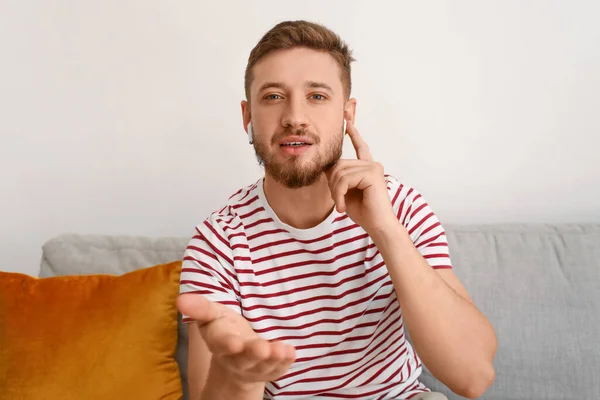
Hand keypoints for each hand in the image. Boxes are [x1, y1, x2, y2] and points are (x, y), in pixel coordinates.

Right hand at [176, 294, 295, 384]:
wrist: (236, 353)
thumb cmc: (224, 328)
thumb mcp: (211, 315)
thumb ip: (199, 308)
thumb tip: (180, 299)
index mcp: (220, 342)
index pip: (222, 344)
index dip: (228, 344)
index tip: (234, 343)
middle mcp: (236, 357)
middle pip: (244, 358)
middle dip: (253, 354)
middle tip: (263, 349)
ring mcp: (254, 366)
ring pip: (263, 365)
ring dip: (273, 358)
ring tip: (282, 350)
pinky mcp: (270, 369)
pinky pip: (278, 368)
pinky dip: (285, 361)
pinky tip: (291, 352)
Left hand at [325, 119, 396, 234]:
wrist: (377, 226)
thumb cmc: (363, 212)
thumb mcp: (344, 191)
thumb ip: (338, 177)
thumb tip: (327, 165)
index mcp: (367, 167)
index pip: (360, 145)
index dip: (353, 130)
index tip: (347, 117)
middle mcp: (371, 164)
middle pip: (338, 164)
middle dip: (332, 184)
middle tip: (338, 201)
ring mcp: (373, 167)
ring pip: (340, 172)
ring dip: (335, 191)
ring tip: (341, 205)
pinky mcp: (372, 174)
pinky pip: (345, 179)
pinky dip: (339, 194)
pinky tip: (343, 206)